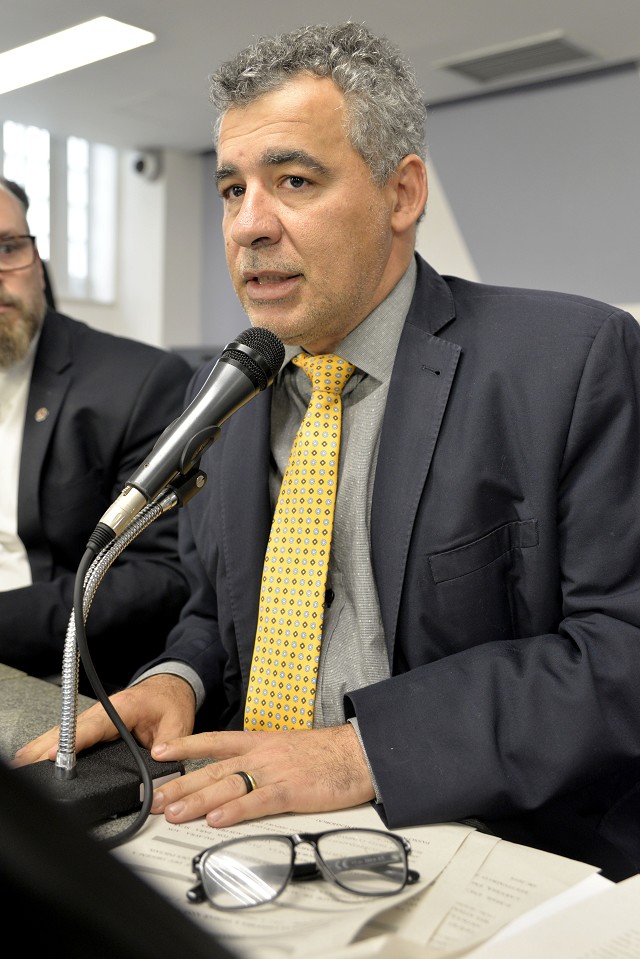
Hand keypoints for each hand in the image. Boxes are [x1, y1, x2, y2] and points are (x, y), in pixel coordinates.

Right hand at [12, 674, 195, 765]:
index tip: (53, 755)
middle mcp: (105, 710)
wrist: (171, 687)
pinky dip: (52, 744)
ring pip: (66, 731)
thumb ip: (171, 744)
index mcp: (124, 707)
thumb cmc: (171, 702)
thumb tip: (159, 760)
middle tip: (26, 763)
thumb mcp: (179, 723)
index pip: (93, 726)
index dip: (72, 742)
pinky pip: (70, 734)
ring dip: (44, 745)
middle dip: (47, 746)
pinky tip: (37, 756)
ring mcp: (97, 716)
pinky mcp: (94, 725)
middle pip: (70, 729)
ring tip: (24, 762)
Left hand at [149, 723, 375, 826]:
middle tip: (155, 799)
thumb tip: (239, 777)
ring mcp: (276, 771)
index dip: (186, 745)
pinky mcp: (292, 790)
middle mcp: (263, 754)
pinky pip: (258, 801)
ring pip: (228, 786)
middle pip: (213, 769)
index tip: (160, 751)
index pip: (215, 742)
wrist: (361, 752)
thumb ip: (262, 761)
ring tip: (173, 813)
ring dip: (197, 800)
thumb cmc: (328, 755)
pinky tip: (216, 820)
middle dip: (181, 784)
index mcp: (262, 742)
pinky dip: (236, 811)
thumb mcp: (288, 749)